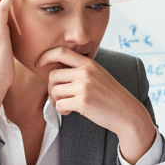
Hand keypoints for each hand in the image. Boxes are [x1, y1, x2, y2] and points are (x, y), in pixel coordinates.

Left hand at [38, 46, 156, 164]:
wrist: (127, 112)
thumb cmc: (110, 96)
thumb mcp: (98, 75)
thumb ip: (81, 70)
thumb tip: (55, 70)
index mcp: (89, 63)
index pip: (61, 52)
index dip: (46, 56)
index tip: (38, 63)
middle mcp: (86, 72)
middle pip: (52, 76)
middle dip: (52, 88)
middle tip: (59, 97)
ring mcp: (84, 86)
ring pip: (54, 91)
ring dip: (57, 101)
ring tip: (68, 105)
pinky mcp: (82, 101)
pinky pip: (59, 105)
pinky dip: (62, 110)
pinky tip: (72, 111)